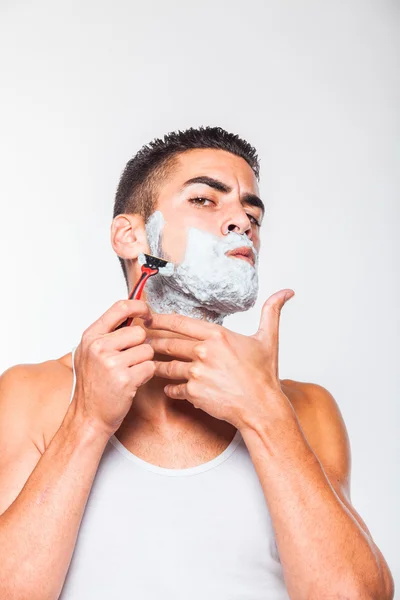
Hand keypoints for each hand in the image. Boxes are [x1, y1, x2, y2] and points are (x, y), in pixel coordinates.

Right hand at [72, 299, 154, 435]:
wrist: (88, 417)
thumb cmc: (92, 386)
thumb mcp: (90, 353)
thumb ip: (108, 333)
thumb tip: (134, 313)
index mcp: (91, 336)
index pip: (120, 307)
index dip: (139, 306)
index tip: (147, 313)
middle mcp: (99, 347)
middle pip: (139, 332)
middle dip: (140, 346)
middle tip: (129, 360)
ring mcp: (111, 363)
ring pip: (147, 350)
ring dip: (143, 362)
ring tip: (128, 372)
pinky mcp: (125, 379)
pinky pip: (150, 367)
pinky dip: (145, 375)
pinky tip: (132, 382)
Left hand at [146, 289, 294, 431]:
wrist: (262, 407)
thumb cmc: (264, 375)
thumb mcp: (268, 339)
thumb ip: (272, 312)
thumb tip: (287, 292)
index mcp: (217, 335)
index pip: (180, 322)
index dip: (160, 319)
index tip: (147, 317)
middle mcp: (204, 352)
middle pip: (168, 343)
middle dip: (152, 342)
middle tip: (139, 340)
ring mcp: (197, 373)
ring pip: (166, 367)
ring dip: (156, 366)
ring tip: (149, 364)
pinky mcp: (194, 393)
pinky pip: (173, 389)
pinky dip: (171, 389)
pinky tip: (170, 388)